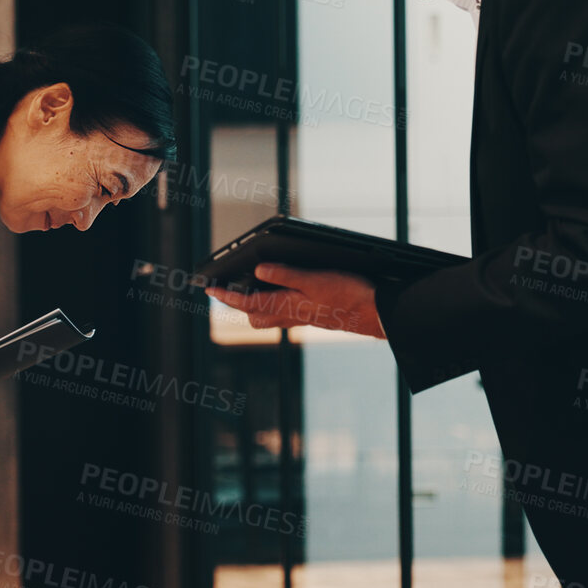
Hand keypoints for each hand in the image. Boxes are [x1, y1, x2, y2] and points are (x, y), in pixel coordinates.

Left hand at [205, 264, 384, 338]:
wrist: (376, 313)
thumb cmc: (349, 295)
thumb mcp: (316, 279)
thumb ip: (286, 275)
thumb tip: (258, 271)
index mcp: (288, 305)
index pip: (249, 302)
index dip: (228, 295)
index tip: (210, 289)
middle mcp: (292, 314)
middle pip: (256, 315)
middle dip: (240, 304)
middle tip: (227, 289)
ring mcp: (303, 317)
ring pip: (271, 316)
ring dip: (258, 305)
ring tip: (250, 288)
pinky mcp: (315, 316)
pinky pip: (287, 313)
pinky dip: (277, 303)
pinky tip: (285, 292)